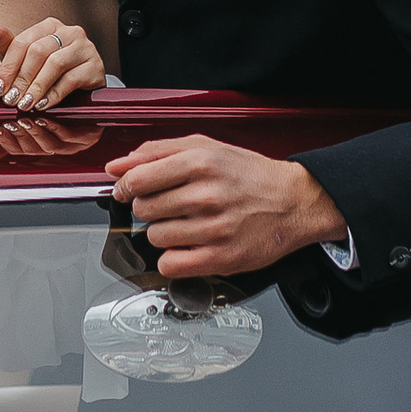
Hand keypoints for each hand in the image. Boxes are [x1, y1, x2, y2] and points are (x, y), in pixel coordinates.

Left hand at [0, 14, 104, 111]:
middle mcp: (69, 32)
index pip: (23, 41)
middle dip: (21, 78)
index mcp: (50, 26)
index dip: (8, 66)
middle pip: (38, 51)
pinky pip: (72, 79)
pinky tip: (43, 104)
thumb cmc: (52, 72)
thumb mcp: (27, 61)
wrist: (83, 87)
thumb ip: (10, 47)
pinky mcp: (95, 66)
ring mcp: (85, 47)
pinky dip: (54, 94)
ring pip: (55, 64)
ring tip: (25, 104)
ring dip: (36, 87)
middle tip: (11, 99)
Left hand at [103, 136, 347, 285]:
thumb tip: (116, 166)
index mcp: (200, 163)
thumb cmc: (250, 175)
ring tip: (188, 223)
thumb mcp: (207, 147)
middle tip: (174, 204)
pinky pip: (170, 264)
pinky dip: (173, 258)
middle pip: (144, 209)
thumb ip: (157, 152)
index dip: (127, 186)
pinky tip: (189, 245)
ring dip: (164, 232)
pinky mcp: (220, 258)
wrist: (294, 202)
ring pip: (155, 237)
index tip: (129, 190)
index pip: (138, 179)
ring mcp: (213, 229)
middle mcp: (206, 195)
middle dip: (152, 207)